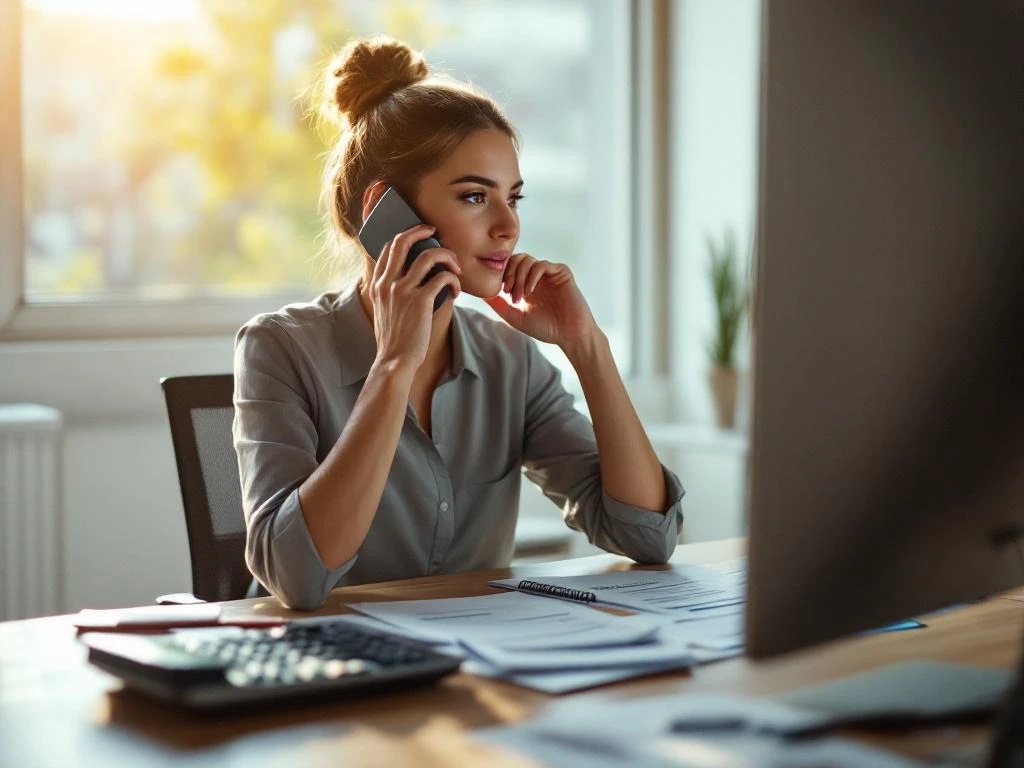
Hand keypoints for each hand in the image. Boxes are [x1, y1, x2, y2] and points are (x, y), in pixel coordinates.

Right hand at [368, 225, 461, 372]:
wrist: (394, 361)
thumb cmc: (393, 340)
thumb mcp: (382, 312)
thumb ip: (389, 295)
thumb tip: (408, 282)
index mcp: (377, 285)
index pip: (388, 249)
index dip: (406, 238)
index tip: (421, 239)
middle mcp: (387, 283)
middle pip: (403, 241)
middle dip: (422, 231)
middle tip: (435, 233)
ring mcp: (403, 290)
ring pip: (429, 256)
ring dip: (447, 257)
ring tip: (455, 267)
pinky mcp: (420, 300)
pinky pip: (443, 277)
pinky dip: (454, 281)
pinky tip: (455, 292)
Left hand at [484, 253, 599, 351]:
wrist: (569, 335)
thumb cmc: (545, 328)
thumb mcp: (515, 317)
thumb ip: (499, 304)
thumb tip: (480, 293)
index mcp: (526, 283)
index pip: (510, 266)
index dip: (502, 274)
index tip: (502, 291)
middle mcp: (537, 276)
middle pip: (517, 259)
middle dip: (509, 273)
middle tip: (509, 291)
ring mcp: (549, 273)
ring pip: (527, 260)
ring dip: (520, 277)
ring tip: (520, 296)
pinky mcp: (561, 272)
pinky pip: (542, 265)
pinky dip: (532, 276)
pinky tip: (530, 292)